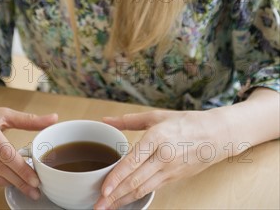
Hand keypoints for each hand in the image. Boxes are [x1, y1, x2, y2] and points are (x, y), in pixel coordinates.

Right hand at [0, 100, 57, 200]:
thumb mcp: (2, 114)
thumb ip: (29, 119)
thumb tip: (54, 118)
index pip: (7, 153)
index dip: (22, 168)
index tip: (36, 179)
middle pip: (0, 167)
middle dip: (20, 181)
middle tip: (36, 190)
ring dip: (10, 184)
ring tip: (26, 189)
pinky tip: (9, 183)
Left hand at [94, 109, 225, 208]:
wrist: (216, 135)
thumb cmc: (186, 122)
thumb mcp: (157, 116)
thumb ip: (129, 120)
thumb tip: (106, 120)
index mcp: (157, 137)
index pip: (132, 162)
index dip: (116, 178)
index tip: (103, 189)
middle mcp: (163, 157)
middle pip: (135, 181)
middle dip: (115, 196)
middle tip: (99, 205)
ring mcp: (170, 170)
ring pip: (143, 189)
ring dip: (124, 200)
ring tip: (108, 208)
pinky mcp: (173, 179)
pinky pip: (152, 189)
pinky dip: (137, 197)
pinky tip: (126, 200)